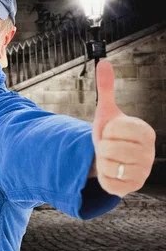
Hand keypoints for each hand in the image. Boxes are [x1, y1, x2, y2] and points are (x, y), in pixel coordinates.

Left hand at [92, 60, 155, 196]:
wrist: (108, 157)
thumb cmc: (110, 133)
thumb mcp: (106, 111)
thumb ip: (105, 88)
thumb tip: (103, 62)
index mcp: (146, 132)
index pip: (116, 129)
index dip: (107, 130)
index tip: (112, 132)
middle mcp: (150, 153)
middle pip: (110, 148)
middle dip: (102, 146)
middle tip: (108, 146)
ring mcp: (143, 172)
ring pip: (107, 165)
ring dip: (101, 161)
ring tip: (109, 158)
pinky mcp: (131, 188)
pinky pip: (107, 182)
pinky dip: (102, 176)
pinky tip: (110, 171)